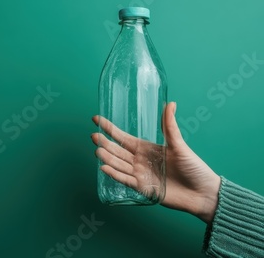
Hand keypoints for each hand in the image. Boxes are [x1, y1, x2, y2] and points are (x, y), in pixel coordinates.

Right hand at [91, 102, 220, 223]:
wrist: (202, 192)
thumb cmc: (194, 167)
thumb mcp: (180, 145)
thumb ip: (170, 126)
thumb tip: (170, 103)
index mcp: (147, 148)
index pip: (123, 137)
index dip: (110, 129)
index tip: (96, 119)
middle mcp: (140, 161)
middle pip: (117, 151)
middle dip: (105, 143)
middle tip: (93, 136)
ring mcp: (140, 174)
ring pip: (119, 164)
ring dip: (107, 158)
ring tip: (97, 150)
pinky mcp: (143, 188)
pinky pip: (125, 180)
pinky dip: (115, 174)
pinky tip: (104, 167)